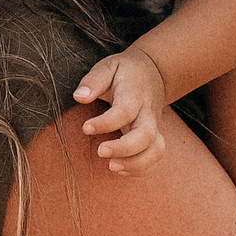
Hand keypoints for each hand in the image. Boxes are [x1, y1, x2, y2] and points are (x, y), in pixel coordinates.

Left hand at [76, 47, 167, 172]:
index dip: (106, 123)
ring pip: (156, 150)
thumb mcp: (108, 67)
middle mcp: (147, 112)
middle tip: (100, 151)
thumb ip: (93, 81)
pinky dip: (141, 168)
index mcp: (134, 93)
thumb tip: (79, 97)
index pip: (125, 111)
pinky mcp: (154, 137)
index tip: (86, 128)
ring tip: (111, 165)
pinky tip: (120, 168)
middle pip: (146, 135)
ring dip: (135, 163)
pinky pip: (155, 157)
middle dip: (124, 148)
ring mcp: (154, 126)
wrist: (153, 72)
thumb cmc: (125, 72)